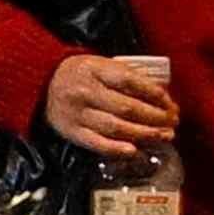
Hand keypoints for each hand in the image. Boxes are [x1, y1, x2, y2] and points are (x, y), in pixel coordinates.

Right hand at [41, 47, 182, 157]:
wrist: (40, 83)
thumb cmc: (78, 73)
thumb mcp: (100, 64)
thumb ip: (126, 76)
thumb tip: (160, 94)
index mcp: (95, 70)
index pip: (130, 82)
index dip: (155, 94)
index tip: (170, 102)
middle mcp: (86, 92)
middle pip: (127, 107)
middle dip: (156, 117)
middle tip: (173, 121)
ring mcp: (78, 114)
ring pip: (116, 127)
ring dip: (145, 134)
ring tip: (164, 136)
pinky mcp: (72, 132)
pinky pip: (97, 143)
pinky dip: (117, 148)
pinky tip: (135, 150)